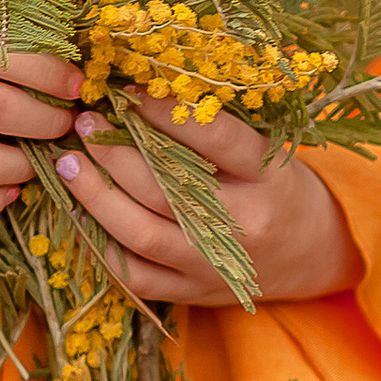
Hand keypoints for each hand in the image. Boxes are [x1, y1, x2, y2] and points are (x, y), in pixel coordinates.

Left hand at [56, 99, 357, 306]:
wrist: (313, 253)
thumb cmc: (279, 184)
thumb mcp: (266, 148)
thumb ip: (214, 126)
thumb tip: (142, 87)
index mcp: (267, 178)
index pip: (211, 136)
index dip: (162, 110)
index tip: (126, 88)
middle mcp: (242, 225)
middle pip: (163, 187)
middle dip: (112, 152)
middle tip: (83, 121)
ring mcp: (215, 265)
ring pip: (140, 233)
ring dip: (94, 196)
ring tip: (67, 162)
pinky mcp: (193, 293)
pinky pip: (135, 275)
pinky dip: (100, 245)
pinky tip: (78, 213)